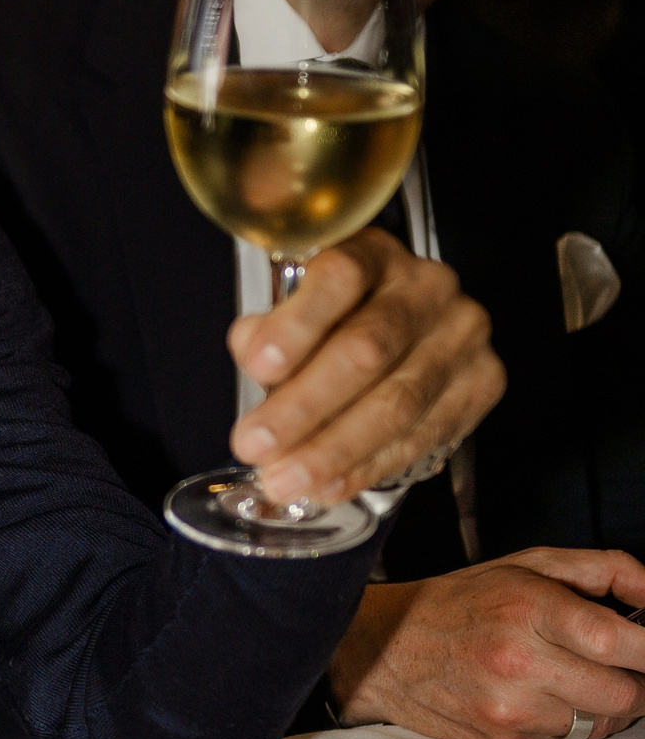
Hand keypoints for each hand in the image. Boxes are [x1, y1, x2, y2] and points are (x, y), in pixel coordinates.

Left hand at [227, 230, 502, 509]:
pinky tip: (328, 486)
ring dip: (333, 450)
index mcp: (374, 253)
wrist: (409, 335)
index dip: (298, 323)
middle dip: (304, 406)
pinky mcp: (483, 382)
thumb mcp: (293, 311)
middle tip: (255, 445)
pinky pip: (422, 436)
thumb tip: (256, 358)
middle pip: (367, 349)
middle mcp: (427, 286)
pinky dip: (368, 467)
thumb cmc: (337, 321)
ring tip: (284, 480)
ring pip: (398, 402)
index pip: (339, 277)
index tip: (258, 367)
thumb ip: (267, 333)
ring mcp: (462, 335)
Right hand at [331, 547, 644, 738]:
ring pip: (600, 723)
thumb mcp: (528, 563)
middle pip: (624, 695)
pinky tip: (538, 693)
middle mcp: (519, 661)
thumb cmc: (460, 602)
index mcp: (529, 607)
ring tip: (572, 675)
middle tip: (626, 666)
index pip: (622, 643)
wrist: (384, 648)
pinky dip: (565, 719)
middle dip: (638, 683)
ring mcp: (510, 708)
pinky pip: (565, 738)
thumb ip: (602, 569)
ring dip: (603, 704)